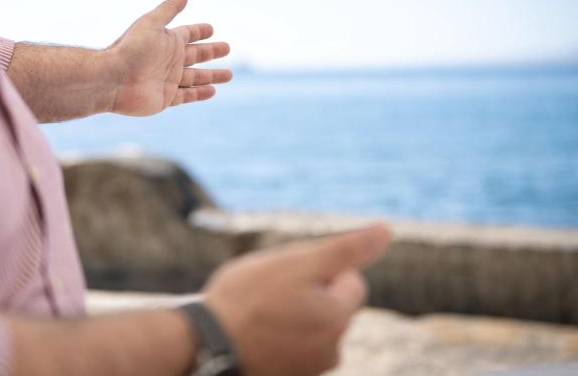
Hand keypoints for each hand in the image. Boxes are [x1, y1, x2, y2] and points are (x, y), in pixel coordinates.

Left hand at [105, 0, 231, 115]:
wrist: (112, 79)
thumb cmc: (131, 48)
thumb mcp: (152, 23)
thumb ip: (170, 8)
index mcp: (167, 41)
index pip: (188, 33)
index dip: (199, 31)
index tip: (211, 28)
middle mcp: (169, 60)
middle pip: (196, 55)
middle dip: (211, 52)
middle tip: (227, 48)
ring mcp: (168, 80)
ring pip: (196, 77)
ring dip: (212, 75)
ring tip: (229, 75)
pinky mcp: (166, 98)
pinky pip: (188, 95)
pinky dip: (200, 93)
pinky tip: (213, 91)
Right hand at [203, 225, 392, 375]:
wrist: (205, 345)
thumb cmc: (247, 299)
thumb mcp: (297, 263)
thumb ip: (345, 250)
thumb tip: (386, 230)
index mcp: (339, 318)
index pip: (350, 280)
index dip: (320, 270)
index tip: (287, 275)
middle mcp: (332, 350)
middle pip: (329, 305)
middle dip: (306, 294)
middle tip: (268, 291)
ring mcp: (308, 369)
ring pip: (308, 327)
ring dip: (290, 316)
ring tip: (256, 313)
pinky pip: (290, 347)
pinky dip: (276, 338)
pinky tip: (251, 333)